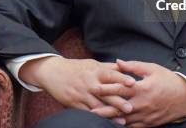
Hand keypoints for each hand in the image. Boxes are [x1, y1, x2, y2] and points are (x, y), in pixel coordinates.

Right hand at [19, 56, 135, 119]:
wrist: (53, 72)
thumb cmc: (76, 68)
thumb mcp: (92, 64)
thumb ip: (108, 67)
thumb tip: (125, 66)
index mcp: (95, 70)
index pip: (110, 74)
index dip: (121, 78)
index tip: (132, 83)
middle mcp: (89, 82)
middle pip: (106, 92)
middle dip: (118, 101)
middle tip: (131, 108)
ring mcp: (81, 94)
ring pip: (98, 105)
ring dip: (110, 114)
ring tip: (122, 121)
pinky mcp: (75, 104)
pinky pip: (88, 112)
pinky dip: (98, 118)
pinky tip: (106, 123)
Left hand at [101, 59, 185, 126]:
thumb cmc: (169, 80)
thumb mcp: (152, 69)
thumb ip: (134, 66)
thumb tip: (117, 62)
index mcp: (143, 88)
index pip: (121, 89)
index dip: (107, 88)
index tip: (95, 87)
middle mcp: (143, 103)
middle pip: (119, 108)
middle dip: (104, 109)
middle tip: (91, 109)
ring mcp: (146, 115)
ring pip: (125, 120)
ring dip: (111, 119)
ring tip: (98, 118)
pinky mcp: (150, 123)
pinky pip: (134, 126)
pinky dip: (123, 126)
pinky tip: (114, 124)